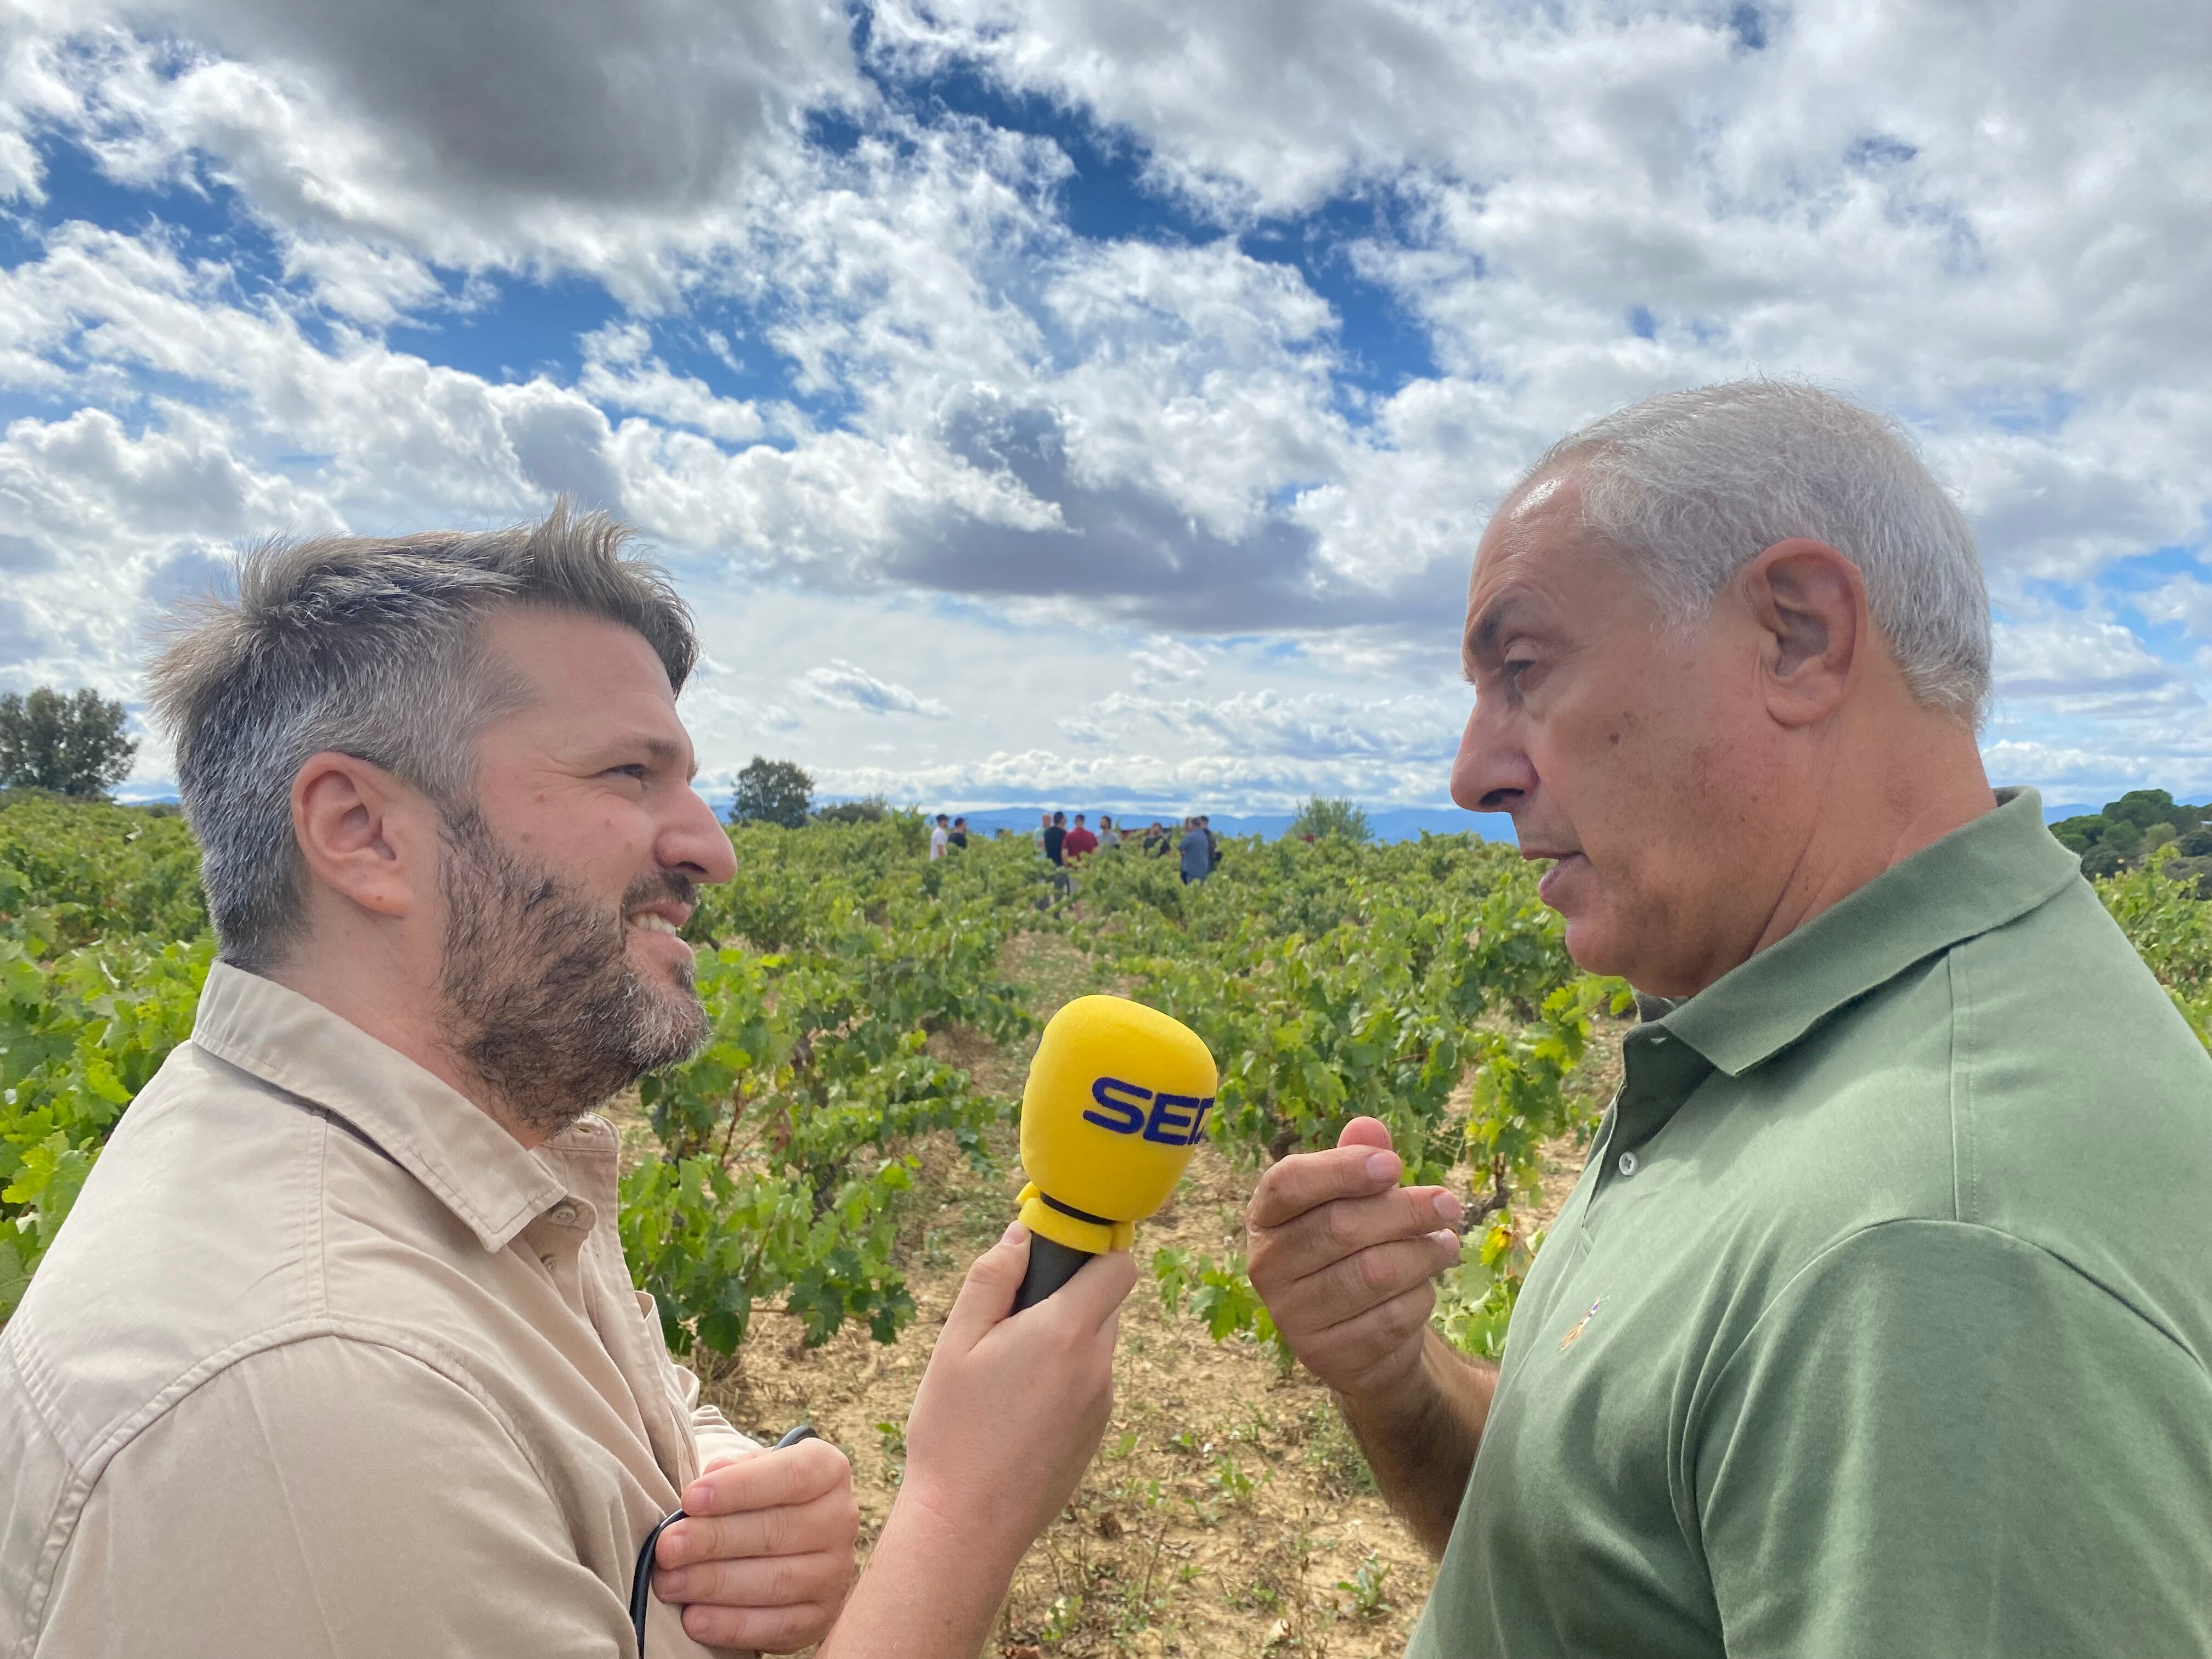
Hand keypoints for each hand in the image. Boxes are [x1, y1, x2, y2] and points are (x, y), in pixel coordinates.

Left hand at [654, 1435, 859, 1651]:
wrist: (789, 1537)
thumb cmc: (760, 1495)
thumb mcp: (753, 1469)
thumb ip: (734, 1470)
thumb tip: (711, 1477)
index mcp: (829, 1471)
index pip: (791, 1475)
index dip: (739, 1488)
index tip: (690, 1499)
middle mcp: (840, 1520)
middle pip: (777, 1531)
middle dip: (714, 1540)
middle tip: (667, 1547)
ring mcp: (836, 1572)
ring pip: (776, 1581)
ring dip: (715, 1584)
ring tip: (669, 1582)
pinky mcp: (822, 1615)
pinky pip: (777, 1626)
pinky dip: (732, 1626)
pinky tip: (694, 1619)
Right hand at [897, 1222, 1134, 1574]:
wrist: (967, 1528)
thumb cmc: (953, 1430)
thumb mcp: (956, 1343)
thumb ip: (991, 1279)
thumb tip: (1021, 1235)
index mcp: (1067, 1333)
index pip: (1118, 1266)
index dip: (1092, 1252)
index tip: (1052, 1257)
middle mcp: (1097, 1366)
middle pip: (1105, 1304)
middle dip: (1067, 1297)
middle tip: (1010, 1320)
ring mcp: (1101, 1406)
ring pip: (1094, 1346)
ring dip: (1063, 1341)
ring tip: (1004, 1373)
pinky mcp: (1095, 1436)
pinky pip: (1088, 1385)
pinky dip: (1062, 1379)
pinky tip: (1015, 1409)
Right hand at [1246, 1117, 1463, 1399]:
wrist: (1360, 1336)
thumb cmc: (1354, 1249)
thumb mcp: (1355, 1201)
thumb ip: (1357, 1162)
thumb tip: (1368, 1126)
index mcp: (1265, 1218)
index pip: (1288, 1184)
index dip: (1342, 1170)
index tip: (1395, 1165)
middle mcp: (1266, 1266)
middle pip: (1340, 1227)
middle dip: (1404, 1210)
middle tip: (1448, 1204)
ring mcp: (1291, 1316)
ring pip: (1371, 1274)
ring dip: (1423, 1254)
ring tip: (1447, 1243)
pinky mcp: (1325, 1355)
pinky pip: (1388, 1319)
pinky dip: (1420, 1298)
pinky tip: (1427, 1286)